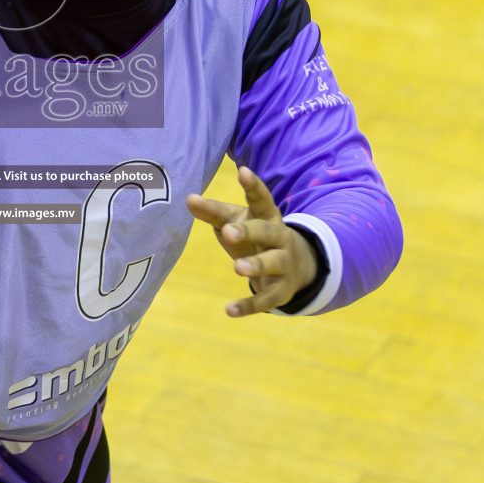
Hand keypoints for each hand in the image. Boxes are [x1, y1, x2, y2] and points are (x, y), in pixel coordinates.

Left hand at [186, 166, 317, 316]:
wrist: (295, 266)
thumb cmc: (255, 236)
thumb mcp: (236, 221)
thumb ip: (213, 212)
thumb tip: (188, 198)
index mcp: (267, 216)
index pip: (262, 199)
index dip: (253, 186)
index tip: (242, 172)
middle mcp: (279, 238)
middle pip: (268, 232)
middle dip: (250, 232)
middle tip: (228, 231)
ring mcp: (283, 264)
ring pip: (272, 264)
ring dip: (256, 266)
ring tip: (237, 268)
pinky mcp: (281, 291)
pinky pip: (266, 300)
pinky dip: (248, 306)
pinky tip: (229, 311)